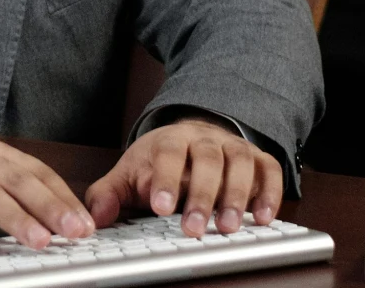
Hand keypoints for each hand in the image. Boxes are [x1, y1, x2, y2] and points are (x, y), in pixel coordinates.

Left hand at [84, 118, 282, 238]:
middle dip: (201, 195)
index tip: (161, 207)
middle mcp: (204, 139)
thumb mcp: (130, 174)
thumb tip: (95, 217)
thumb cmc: (159, 161)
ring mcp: (233, 147)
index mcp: (170, 140)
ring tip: (229, 227)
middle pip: (206, 159)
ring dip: (236, 196)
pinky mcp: (258, 159)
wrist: (192, 135)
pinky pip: (269, 170)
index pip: (168, 154)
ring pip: (239, 163)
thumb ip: (109, 194)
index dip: (166, 179)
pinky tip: (264, 218)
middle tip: (193, 228)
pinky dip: (270, 192)